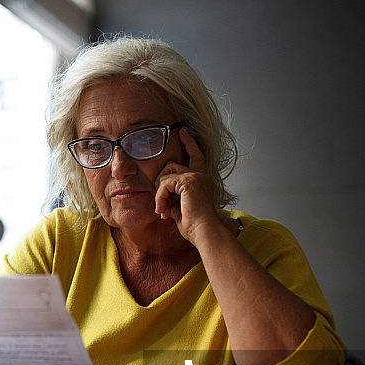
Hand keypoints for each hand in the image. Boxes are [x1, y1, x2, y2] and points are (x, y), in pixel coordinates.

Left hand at [154, 128, 220, 243]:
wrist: (204, 233)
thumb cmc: (194, 225)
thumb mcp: (180, 206)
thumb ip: (173, 195)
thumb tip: (160, 191)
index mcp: (201, 179)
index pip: (195, 156)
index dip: (189, 143)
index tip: (183, 131)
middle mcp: (201, 175)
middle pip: (170, 167)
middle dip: (161, 185)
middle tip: (162, 206)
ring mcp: (196, 177)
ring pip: (165, 176)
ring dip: (159, 194)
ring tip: (164, 210)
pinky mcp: (189, 182)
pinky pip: (164, 184)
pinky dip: (160, 198)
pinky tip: (164, 210)